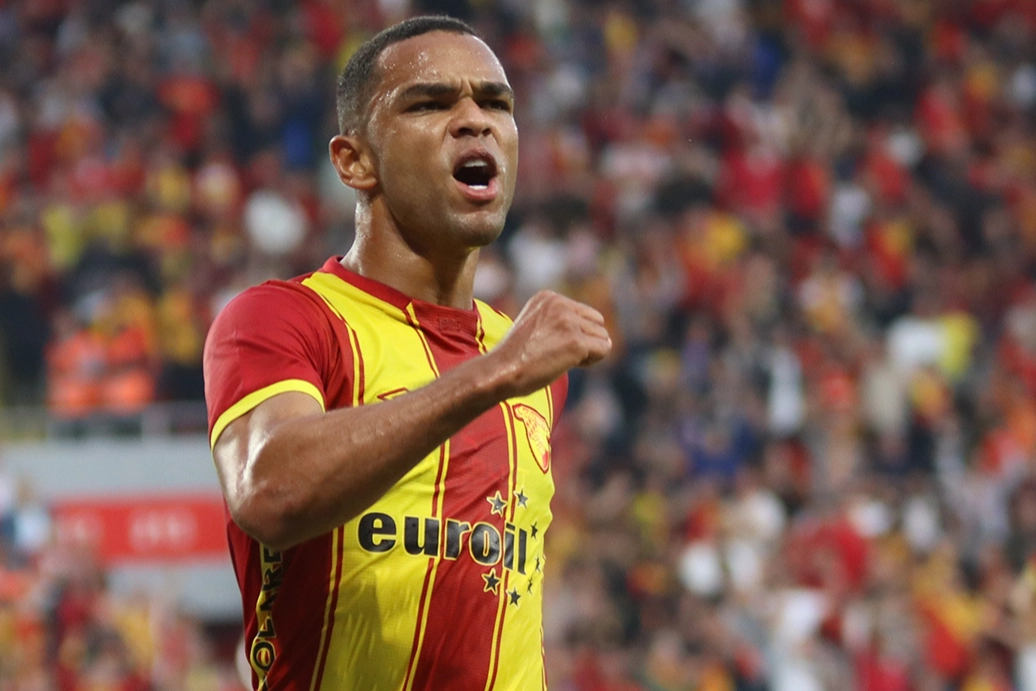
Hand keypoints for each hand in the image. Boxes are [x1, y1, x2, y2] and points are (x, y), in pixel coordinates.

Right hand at [489, 290, 611, 397]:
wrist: (501, 371)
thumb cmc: (516, 357)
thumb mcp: (535, 325)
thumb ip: (558, 321)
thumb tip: (601, 336)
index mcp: (548, 297)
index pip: (583, 312)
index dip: (575, 332)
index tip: (554, 345)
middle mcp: (559, 304)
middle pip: (596, 322)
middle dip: (586, 340)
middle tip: (564, 355)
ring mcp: (568, 322)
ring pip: (602, 336)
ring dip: (589, 351)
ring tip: (565, 360)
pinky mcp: (576, 341)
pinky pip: (603, 349)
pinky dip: (593, 360)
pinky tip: (573, 364)